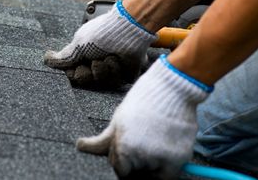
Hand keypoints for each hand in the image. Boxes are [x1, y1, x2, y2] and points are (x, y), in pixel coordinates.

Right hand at [44, 0, 155, 87]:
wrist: (127, 31)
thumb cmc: (102, 33)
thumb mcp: (78, 44)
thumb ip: (64, 56)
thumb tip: (46, 59)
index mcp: (85, 54)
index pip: (74, 74)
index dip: (75, 72)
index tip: (77, 65)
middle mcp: (97, 62)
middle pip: (86, 81)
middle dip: (89, 72)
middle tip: (94, 61)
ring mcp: (111, 68)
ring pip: (101, 83)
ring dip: (103, 69)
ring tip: (108, 57)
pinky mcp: (125, 73)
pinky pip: (116, 82)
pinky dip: (115, 70)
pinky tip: (117, 59)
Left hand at [76, 55, 211, 178]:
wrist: (172, 87)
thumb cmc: (144, 100)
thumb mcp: (120, 118)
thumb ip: (103, 140)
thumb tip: (79, 146)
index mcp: (122, 147)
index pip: (119, 169)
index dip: (124, 159)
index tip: (131, 147)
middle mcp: (140, 157)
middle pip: (135, 171)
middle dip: (138, 161)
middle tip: (145, 139)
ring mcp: (160, 158)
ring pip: (152, 173)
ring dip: (153, 161)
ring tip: (156, 136)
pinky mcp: (178, 159)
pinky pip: (168, 175)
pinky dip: (167, 164)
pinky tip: (166, 143)